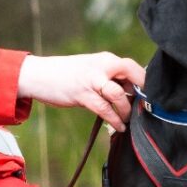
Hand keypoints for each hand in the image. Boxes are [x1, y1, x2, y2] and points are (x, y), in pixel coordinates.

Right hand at [17, 52, 145, 131]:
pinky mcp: (82, 94)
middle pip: (130, 72)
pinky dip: (114, 119)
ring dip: (126, 110)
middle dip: (141, 91)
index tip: (149, 97)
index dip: (144, 81)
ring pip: (118, 94)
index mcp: (105, 59)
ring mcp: (91, 79)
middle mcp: (101, 66)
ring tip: (128, 120)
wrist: (38, 75)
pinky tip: (119, 126)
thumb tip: (131, 93)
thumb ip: (109, 79)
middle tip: (144, 107)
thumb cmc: (66, 75)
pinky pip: (104, 109)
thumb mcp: (90, 70)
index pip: (132, 66)